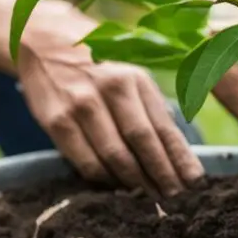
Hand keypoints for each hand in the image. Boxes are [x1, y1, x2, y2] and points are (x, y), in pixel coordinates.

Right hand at [16, 17, 203, 196]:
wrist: (42, 42)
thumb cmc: (95, 63)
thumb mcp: (128, 71)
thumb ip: (150, 105)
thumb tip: (174, 146)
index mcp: (134, 78)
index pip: (163, 126)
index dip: (180, 157)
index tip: (194, 180)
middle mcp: (110, 89)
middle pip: (142, 143)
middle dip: (161, 174)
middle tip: (173, 195)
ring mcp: (81, 105)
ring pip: (114, 157)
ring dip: (134, 182)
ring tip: (148, 195)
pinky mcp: (56, 120)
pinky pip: (85, 162)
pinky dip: (103, 178)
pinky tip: (115, 185)